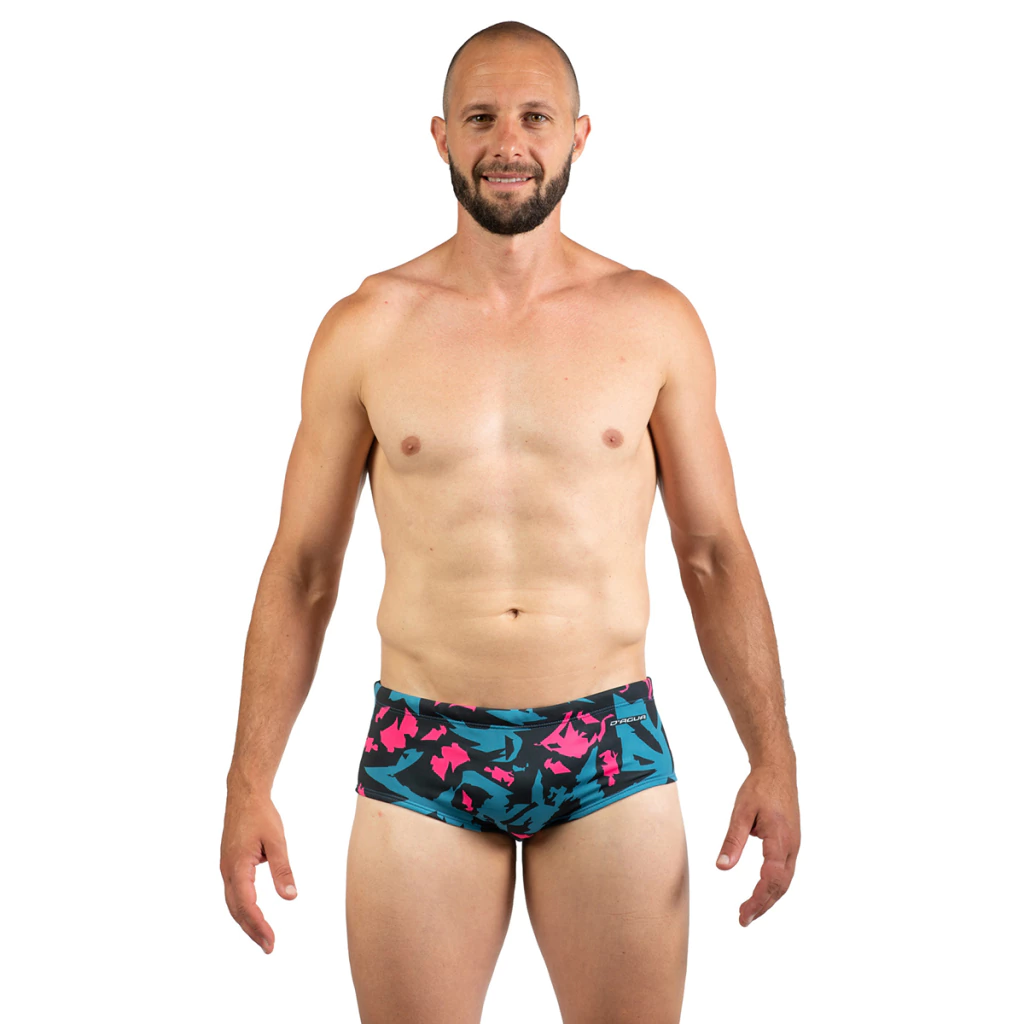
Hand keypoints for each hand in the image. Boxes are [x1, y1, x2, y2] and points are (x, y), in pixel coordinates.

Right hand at [220, 787, 296, 953]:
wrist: (244, 795)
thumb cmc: (261, 815)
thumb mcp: (277, 841)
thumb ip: (283, 870)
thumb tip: (290, 898)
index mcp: (238, 867)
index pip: (246, 904)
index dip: (258, 925)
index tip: (271, 941)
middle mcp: (228, 871)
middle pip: (237, 909)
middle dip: (252, 930)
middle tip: (269, 947)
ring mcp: (226, 869)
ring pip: (233, 903)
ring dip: (246, 922)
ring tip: (263, 937)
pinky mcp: (229, 865)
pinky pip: (234, 893)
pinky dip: (243, 908)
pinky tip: (253, 915)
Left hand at [716, 762, 799, 926]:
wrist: (778, 770)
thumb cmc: (760, 787)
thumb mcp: (741, 811)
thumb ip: (733, 840)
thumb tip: (722, 867)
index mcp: (780, 839)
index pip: (771, 879)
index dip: (758, 900)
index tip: (743, 914)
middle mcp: (791, 846)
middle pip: (781, 886)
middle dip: (763, 905)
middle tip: (743, 920)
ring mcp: (794, 845)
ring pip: (785, 881)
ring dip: (769, 898)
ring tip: (749, 911)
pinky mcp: (791, 843)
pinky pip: (785, 871)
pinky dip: (774, 886)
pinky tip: (761, 892)